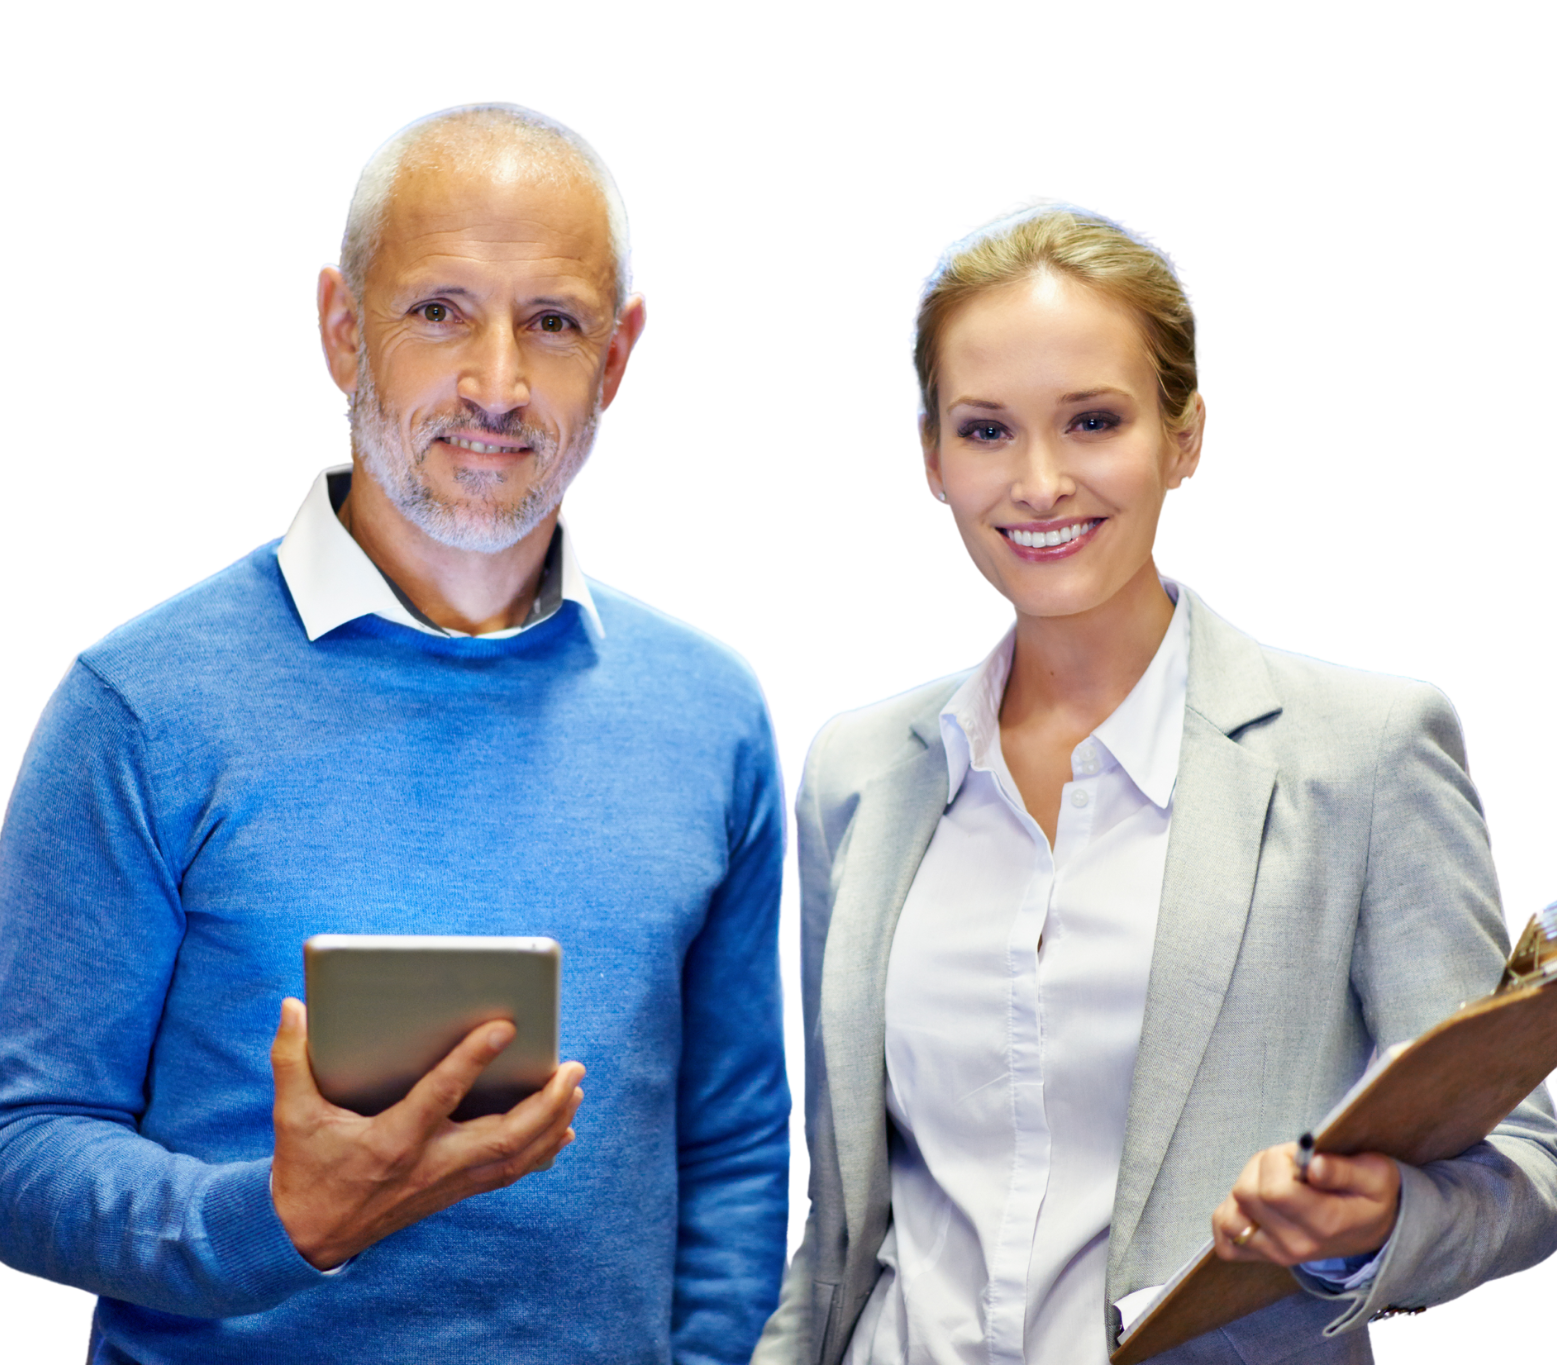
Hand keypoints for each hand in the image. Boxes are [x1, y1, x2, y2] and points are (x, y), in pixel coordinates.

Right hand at [270, 998, 583, 1268]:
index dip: (472, 1060)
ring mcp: (445, 1184)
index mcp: (392, 1141)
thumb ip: (291, 1058)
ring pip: (514, 1159)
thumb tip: (291, 1006)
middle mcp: (428, 1165)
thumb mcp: (292, 1113)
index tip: (505, 1026)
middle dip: (545, 1104)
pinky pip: (507, 1174)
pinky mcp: (452, 1193)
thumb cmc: (304, 1167)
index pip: (440, 1095)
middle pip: (502, 1138)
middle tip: (573, 1067)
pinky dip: (539, 1151)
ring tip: (575, 1088)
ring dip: (551, 1123)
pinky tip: (562, 1130)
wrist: (305, 1237)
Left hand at [1212, 1142, 1400, 1266]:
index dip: (1278, 1160)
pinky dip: (1230, 1216)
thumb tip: (1314, 1165)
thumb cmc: (1371, 1194)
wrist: (1374, 1228)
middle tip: (1288, 1167)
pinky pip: (1225, 1240)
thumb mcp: (1375, 1173)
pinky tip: (1255, 1204)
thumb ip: (1343, 1168)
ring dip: (1244, 1189)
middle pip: (1246, 1195)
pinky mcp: (1262, 1255)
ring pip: (1229, 1216)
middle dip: (1260, 1168)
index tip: (1300, 1157)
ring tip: (1274, 1184)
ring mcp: (1276, 1254)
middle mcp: (1296, 1245)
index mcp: (1324, 1223)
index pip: (1274, 1190)